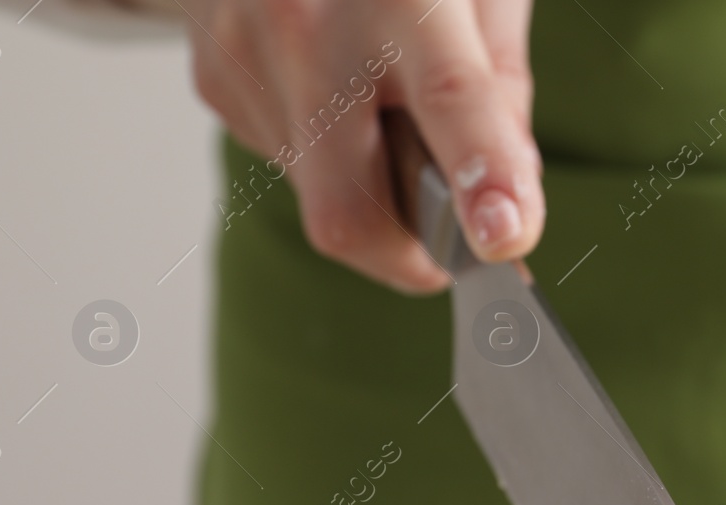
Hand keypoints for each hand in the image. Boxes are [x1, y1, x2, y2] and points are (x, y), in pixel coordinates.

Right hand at [183, 0, 541, 291]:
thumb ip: (503, 83)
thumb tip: (510, 196)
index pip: (451, 97)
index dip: (483, 174)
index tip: (505, 237)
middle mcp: (310, 28)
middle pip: (349, 210)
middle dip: (407, 256)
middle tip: (452, 245)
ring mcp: (247, 57)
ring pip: (320, 198)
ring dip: (370, 189)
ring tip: (381, 108)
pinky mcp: (215, 83)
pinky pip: (290, 163)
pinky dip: (330, 156)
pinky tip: (335, 90)